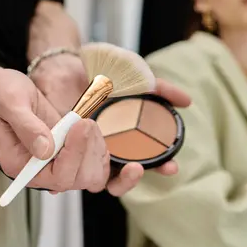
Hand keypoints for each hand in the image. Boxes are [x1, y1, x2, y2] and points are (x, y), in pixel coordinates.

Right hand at [0, 68, 109, 192]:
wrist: (8, 91)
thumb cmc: (4, 96)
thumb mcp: (11, 103)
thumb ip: (27, 127)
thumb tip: (45, 150)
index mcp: (20, 165)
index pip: (56, 177)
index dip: (73, 155)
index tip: (78, 127)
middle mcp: (39, 170)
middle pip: (78, 180)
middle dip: (87, 151)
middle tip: (83, 122)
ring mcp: (57, 163)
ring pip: (91, 174)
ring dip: (95, 147)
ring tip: (83, 122)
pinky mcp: (70, 154)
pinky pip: (95, 163)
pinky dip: (98, 146)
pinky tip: (88, 128)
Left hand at [32, 55, 191, 194]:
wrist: (68, 66)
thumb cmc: (101, 76)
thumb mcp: (137, 79)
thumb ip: (162, 90)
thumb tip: (187, 102)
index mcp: (123, 144)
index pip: (144, 165)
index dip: (159, 168)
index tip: (170, 166)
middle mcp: (103, 154)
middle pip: (119, 181)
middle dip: (130, 179)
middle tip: (137, 168)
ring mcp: (80, 154)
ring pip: (92, 179)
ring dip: (98, 168)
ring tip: (101, 145)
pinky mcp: (59, 152)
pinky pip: (65, 169)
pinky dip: (72, 163)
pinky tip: (78, 150)